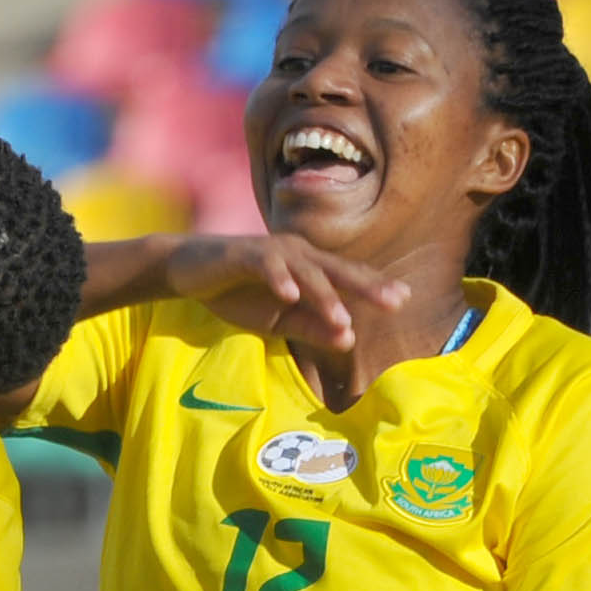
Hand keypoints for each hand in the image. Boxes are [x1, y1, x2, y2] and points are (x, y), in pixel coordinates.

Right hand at [156, 232, 399, 357]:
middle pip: (338, 271)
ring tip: (341, 318)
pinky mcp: (244, 253)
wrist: (187, 271)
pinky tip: (290, 296)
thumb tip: (349, 339)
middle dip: (367, 287)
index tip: (404, 300)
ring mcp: (272, 251)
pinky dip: (279, 280)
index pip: (347, 277)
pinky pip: (267, 266)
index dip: (374, 287)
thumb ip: (310, 327)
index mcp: (309, 266)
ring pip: (306, 273)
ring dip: (324, 296)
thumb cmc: (236, 292)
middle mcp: (298, 253)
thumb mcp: (276, 319)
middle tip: (395, 302)